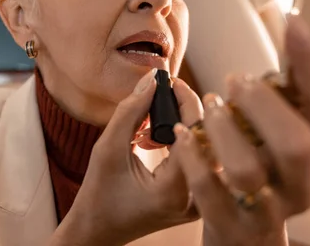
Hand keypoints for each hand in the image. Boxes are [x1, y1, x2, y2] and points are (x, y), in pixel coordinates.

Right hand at [50, 68, 202, 245]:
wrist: (99, 232)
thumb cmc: (98, 193)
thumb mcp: (107, 149)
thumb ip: (130, 111)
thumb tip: (153, 79)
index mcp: (172, 189)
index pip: (195, 130)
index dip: (186, 99)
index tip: (170, 82)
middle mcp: (195, 199)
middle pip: (209, 138)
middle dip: (187, 111)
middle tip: (163, 98)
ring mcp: (201, 204)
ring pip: (210, 149)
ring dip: (187, 127)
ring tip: (152, 128)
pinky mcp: (200, 202)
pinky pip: (205, 161)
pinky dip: (187, 142)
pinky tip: (159, 142)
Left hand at [171, 15, 309, 245]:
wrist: (249, 232)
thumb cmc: (272, 170)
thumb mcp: (303, 138)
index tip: (292, 22)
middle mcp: (304, 186)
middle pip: (294, 144)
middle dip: (263, 103)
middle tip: (235, 79)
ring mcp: (268, 209)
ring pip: (246, 169)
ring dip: (222, 129)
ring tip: (210, 104)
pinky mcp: (232, 225)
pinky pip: (208, 191)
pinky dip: (192, 157)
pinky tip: (183, 132)